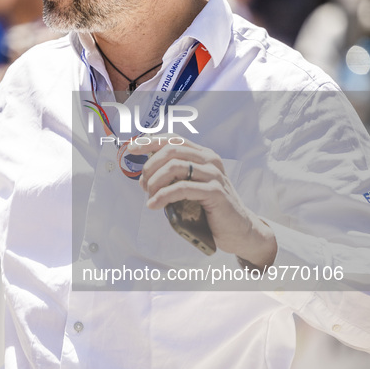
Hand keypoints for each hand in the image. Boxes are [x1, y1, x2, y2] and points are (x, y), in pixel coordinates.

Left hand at [135, 136, 276, 269]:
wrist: (238, 229)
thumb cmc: (210, 209)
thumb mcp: (192, 186)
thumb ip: (176, 175)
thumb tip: (145, 173)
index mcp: (203, 155)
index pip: (174, 139)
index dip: (150, 141)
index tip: (132, 148)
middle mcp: (210, 160)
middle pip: (171, 151)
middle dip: (150, 166)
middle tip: (143, 185)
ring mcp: (214, 175)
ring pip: (174, 167)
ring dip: (154, 182)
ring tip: (150, 196)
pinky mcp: (215, 192)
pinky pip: (182, 188)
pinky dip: (163, 196)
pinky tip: (154, 205)